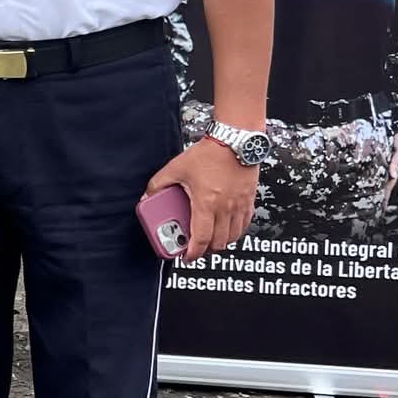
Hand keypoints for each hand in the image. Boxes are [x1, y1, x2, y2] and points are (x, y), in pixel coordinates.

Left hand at [144, 137, 256, 261]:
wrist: (235, 140)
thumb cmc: (209, 153)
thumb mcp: (176, 168)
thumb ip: (158, 184)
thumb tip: (148, 196)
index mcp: (206, 203)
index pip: (201, 239)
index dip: (193, 253)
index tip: (186, 256)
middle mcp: (226, 208)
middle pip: (219, 243)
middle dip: (206, 251)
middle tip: (196, 248)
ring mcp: (240, 205)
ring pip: (233, 237)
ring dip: (221, 242)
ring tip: (209, 239)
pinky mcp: (249, 200)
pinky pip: (244, 225)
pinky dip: (234, 231)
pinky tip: (225, 226)